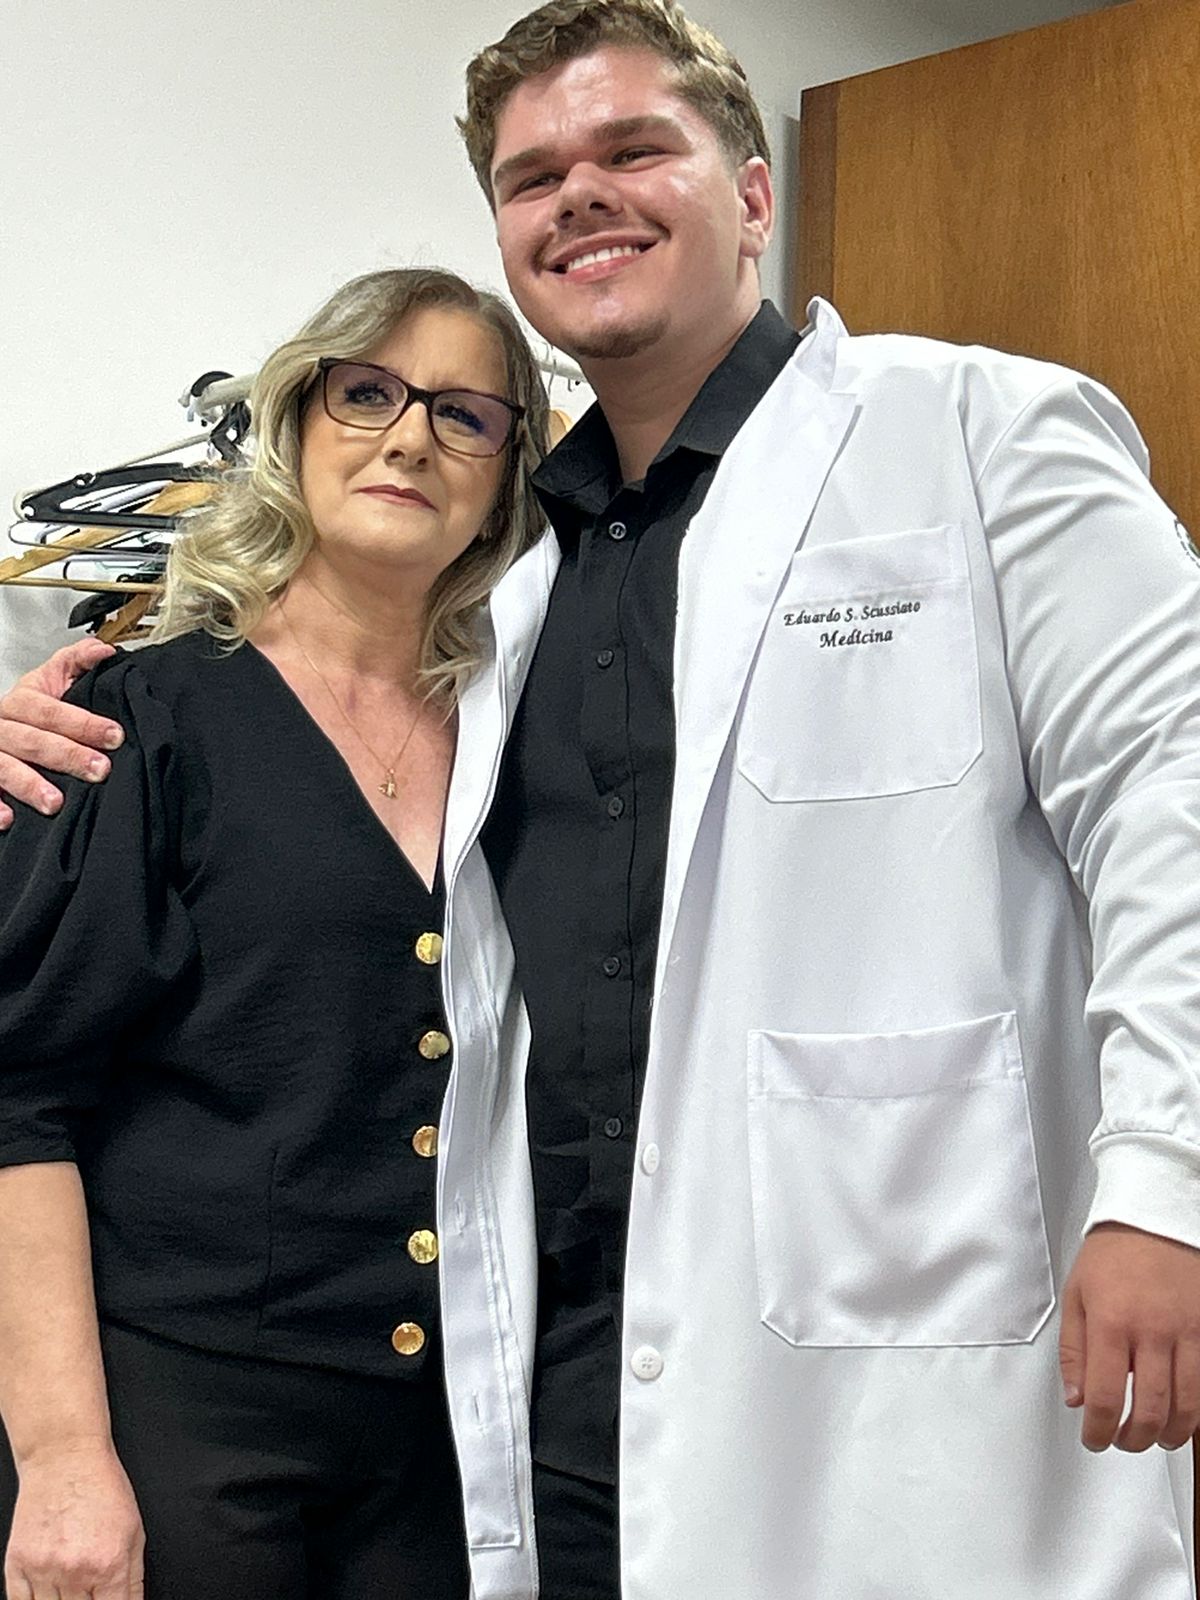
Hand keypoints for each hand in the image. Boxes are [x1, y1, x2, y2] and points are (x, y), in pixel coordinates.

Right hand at [0, 642, 121, 829]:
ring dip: (28, 785)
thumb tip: (104, 651)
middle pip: (30, 740)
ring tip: (55, 803)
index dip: (82, 722)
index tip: (115, 736)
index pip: (49, 710)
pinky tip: (9, 820)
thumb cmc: (27, 711)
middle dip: (66, 755)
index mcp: (19, 703)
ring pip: (3, 767)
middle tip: (99, 770)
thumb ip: (75, 663)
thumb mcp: (49, 681)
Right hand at [4, 1439, 143, 1598]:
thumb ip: (133, 1579)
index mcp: (109, 1564)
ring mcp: (43, 1570)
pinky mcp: (17, 1564)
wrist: (64, 1457)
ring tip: (70, 1585)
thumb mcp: (134, 1530)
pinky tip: (46, 1592)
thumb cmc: (101, 1487)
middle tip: (89, 1590)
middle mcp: (75, 1571)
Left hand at [1060, 1222, 1199, 1451]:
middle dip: (1134, 1440)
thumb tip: (1076, 1397)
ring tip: (1154, 1437)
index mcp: (1110, 1322)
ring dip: (1168, 1434)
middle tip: (1123, 1441)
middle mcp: (1151, 1332)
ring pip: (1185, 1406)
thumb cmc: (1112, 1253)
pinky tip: (1179, 1413)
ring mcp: (1185, 1333)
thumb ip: (1073, 1350)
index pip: (1104, 1396)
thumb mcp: (1075, 1295)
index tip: (1094, 1439)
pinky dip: (1194, 1410)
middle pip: (1149, 1410)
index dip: (1098, 1430)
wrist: (1154, 1218)